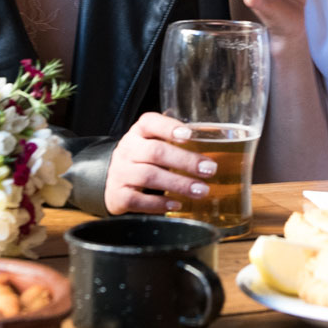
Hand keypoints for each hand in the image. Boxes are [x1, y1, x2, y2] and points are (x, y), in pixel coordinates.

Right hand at [103, 111, 217, 215]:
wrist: (111, 178)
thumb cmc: (142, 158)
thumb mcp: (153, 142)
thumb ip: (175, 139)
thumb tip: (216, 140)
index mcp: (139, 132)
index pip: (150, 122)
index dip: (169, 128)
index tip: (189, 135)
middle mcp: (128, 149)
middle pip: (155, 152)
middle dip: (185, 161)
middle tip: (209, 169)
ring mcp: (120, 172)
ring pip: (149, 176)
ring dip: (178, 184)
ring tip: (201, 190)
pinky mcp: (117, 195)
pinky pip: (138, 201)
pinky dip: (159, 205)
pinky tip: (177, 205)